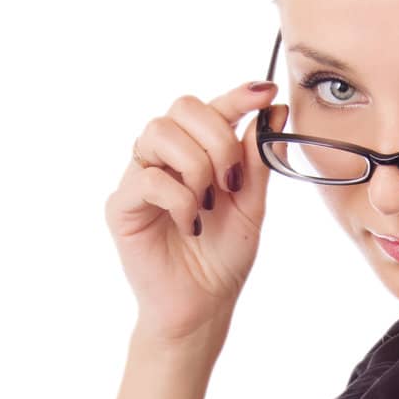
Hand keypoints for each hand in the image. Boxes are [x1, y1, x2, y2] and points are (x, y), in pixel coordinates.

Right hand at [104, 82, 290, 344]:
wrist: (203, 305)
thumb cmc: (222, 257)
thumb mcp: (251, 205)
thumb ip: (257, 160)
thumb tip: (276, 111)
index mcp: (197, 151)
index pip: (211, 108)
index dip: (238, 95)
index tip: (266, 93)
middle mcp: (164, 157)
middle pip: (183, 108)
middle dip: (217, 139)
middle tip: (231, 183)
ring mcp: (140, 176)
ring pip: (160, 133)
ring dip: (196, 167)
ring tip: (207, 205)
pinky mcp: (122, 203)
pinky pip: (149, 178)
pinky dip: (179, 198)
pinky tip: (190, 224)